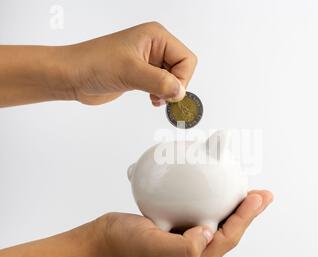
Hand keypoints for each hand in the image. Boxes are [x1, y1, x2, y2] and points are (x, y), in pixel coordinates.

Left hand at [0, 22, 196, 107]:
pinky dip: (161, 95)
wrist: (72, 76)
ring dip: (168, 92)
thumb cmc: (94, 64)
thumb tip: (180, 92)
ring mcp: (148, 61)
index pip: (186, 59)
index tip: (169, 92)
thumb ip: (160, 81)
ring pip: (174, 79)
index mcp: (156, 37)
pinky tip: (152, 99)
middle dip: (175, 86)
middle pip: (182, 69)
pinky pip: (163, 85)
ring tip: (155, 99)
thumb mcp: (131, 72)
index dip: (182, 78)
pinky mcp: (142, 74)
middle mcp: (155, 46)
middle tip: (161, 96)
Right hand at [0, 190, 271, 256]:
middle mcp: (192, 254)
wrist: (101, 241)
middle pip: (227, 231)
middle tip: (262, 194)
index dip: (245, 218)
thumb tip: (209, 232)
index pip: (227, 239)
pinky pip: (200, 214)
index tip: (258, 198)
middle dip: (247, 213)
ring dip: (232, 207)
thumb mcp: (152, 247)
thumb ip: (184, 246)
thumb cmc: (122, 245)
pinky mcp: (177, 230)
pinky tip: (212, 189)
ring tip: (245, 191)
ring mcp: (185, 242)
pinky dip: (211, 201)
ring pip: (216, 223)